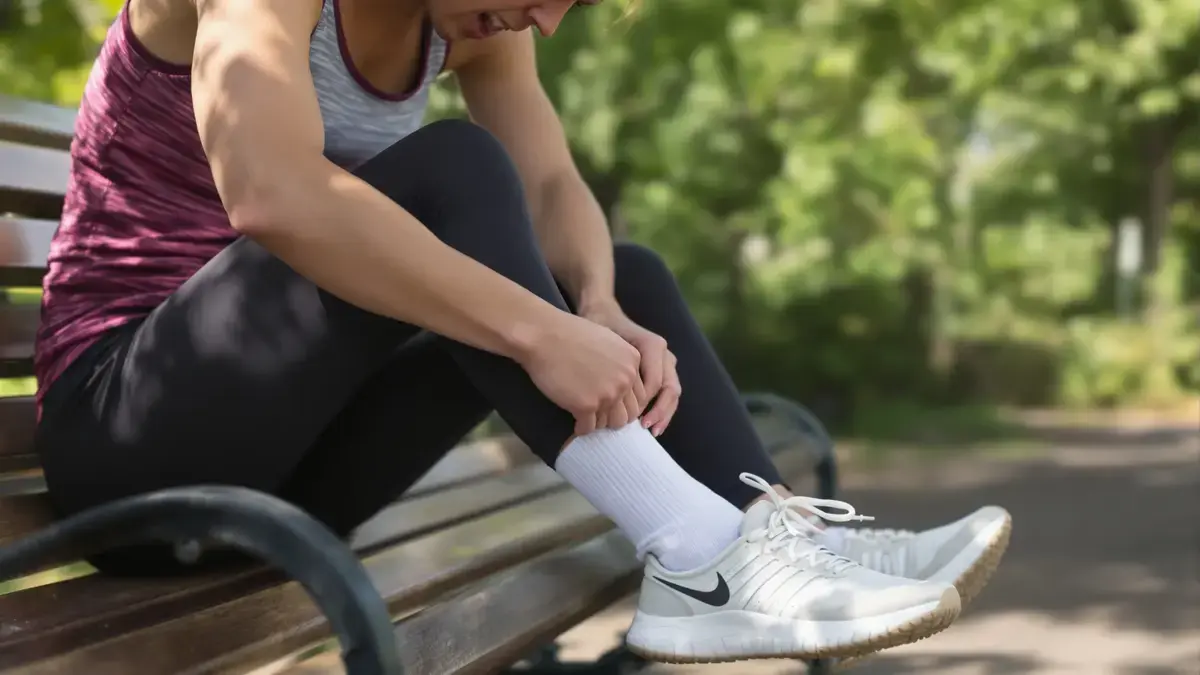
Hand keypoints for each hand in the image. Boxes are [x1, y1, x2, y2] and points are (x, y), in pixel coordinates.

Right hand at [517, 311, 645, 435]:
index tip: (609, 404)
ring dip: (599, 423)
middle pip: (629, 413)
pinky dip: (581, 428)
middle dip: (613, 416)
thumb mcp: (608, 341)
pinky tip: (575, 423)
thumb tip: (621, 385)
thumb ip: (620, 363)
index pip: (639, 396)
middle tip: (598, 414)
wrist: (544, 335)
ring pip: (611, 423)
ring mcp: (607, 394)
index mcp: (632, 362)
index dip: (623, 403)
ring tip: (586, 417)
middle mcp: (625, 379)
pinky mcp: (586, 406)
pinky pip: (588, 428)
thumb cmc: (569, 334)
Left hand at [580, 299, 680, 436]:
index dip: (644, 403)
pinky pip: (666, 391)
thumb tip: (616, 396)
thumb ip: (614, 365)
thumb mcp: (603, 342)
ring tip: (652, 430)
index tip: (630, 417)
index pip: (655, 382)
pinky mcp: (661, 368)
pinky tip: (649, 423)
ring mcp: (665, 361)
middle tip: (646, 428)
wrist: (603, 313)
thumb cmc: (600, 327)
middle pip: (670, 388)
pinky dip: (660, 408)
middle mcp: (663, 353)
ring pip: (672, 392)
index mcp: (653, 345)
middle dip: (660, 411)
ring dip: (664, 413)